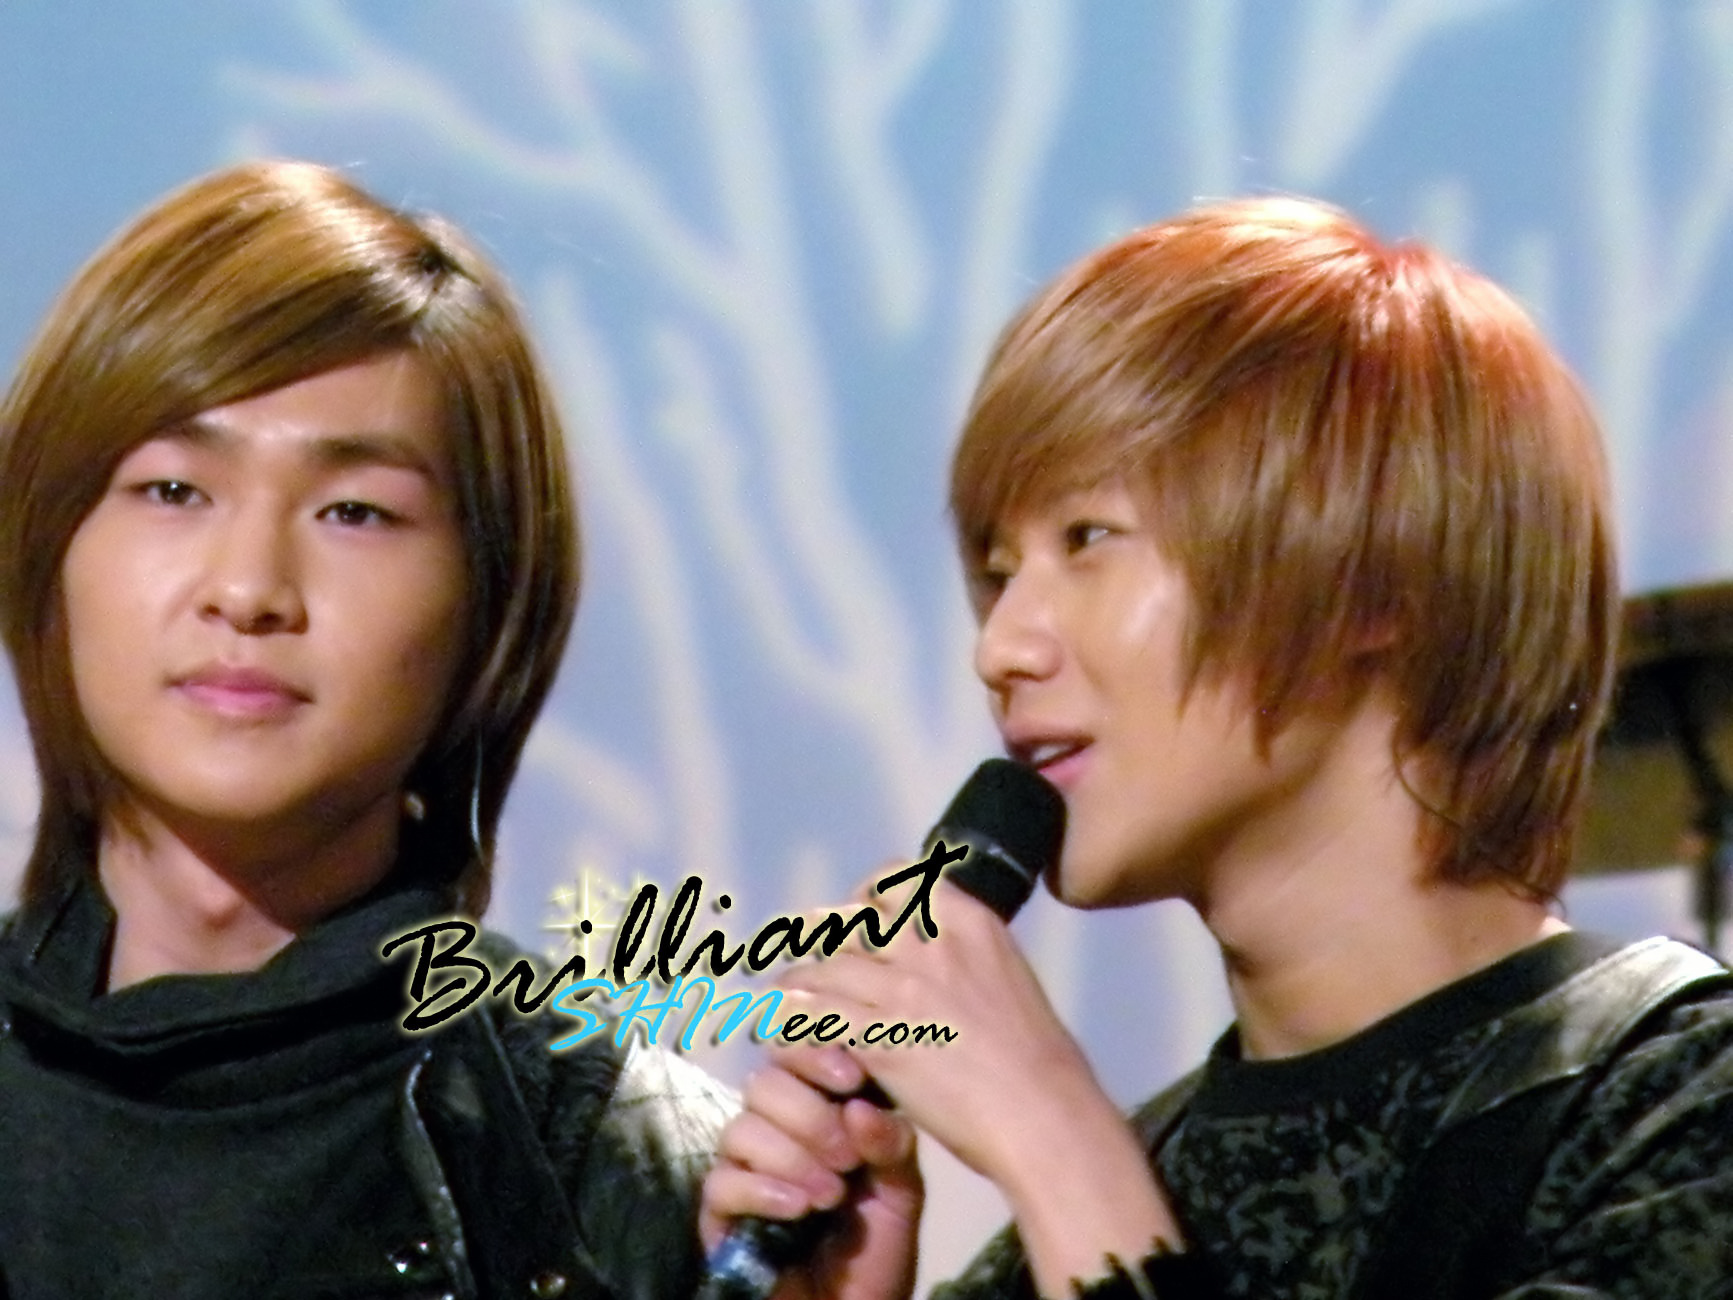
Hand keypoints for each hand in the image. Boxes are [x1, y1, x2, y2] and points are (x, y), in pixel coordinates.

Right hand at [700, 1044, 921, 1299]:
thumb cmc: (877, 1247)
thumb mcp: (901, 1193)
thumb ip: (891, 1145)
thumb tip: (860, 1107)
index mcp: (819, 1107)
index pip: (798, 1051)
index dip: (817, 1054)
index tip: (852, 1078)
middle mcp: (776, 1127)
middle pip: (765, 1083)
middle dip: (810, 1115)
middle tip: (848, 1159)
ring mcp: (745, 1166)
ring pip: (741, 1127)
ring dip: (790, 1157)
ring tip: (830, 1196)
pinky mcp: (722, 1210)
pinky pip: (723, 1181)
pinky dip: (763, 1190)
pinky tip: (798, 1210)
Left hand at [778, 879, 1186, 1295]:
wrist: (1043, 1115)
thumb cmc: (1036, 1060)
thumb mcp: (1007, 976)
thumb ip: (964, 955)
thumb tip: (931, 953)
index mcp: (969, 921)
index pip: (894, 878)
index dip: (863, 898)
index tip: (855, 922)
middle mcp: (932, 944)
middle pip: (848, 917)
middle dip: (823, 938)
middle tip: (815, 964)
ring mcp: (905, 989)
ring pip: (823, 966)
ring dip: (800, 983)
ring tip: (786, 999)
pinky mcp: (881, 1038)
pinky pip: (816, 1013)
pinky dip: (794, 1019)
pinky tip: (785, 1028)